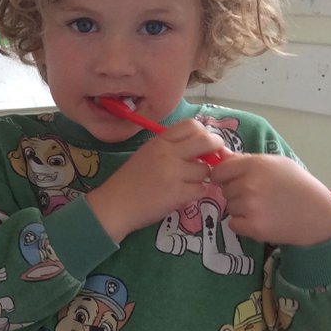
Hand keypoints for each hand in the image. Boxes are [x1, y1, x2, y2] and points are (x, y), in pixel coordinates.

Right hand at [86, 118, 226, 241]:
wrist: (114, 205)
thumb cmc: (128, 181)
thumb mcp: (146, 154)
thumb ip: (169, 148)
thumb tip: (198, 147)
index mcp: (159, 142)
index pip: (191, 125)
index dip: (202, 133)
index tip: (203, 144)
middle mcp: (168, 153)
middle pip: (206, 141)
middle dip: (215, 148)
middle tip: (214, 158)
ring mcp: (174, 173)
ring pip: (205, 170)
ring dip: (202, 177)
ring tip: (188, 184)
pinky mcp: (178, 193)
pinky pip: (201, 189)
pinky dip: (196, 193)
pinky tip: (184, 196)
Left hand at [212, 154, 330, 244]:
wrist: (318, 214)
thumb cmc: (298, 184)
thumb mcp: (276, 163)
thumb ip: (245, 159)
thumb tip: (220, 154)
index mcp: (255, 164)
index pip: (220, 170)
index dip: (224, 176)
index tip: (233, 181)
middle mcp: (250, 184)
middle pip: (225, 190)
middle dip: (237, 193)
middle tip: (260, 195)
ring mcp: (251, 206)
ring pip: (230, 207)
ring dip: (241, 209)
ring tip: (264, 207)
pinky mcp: (254, 227)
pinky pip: (233, 224)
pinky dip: (243, 225)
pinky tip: (262, 220)